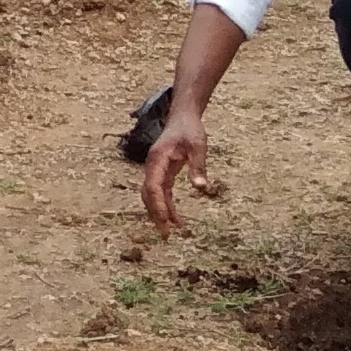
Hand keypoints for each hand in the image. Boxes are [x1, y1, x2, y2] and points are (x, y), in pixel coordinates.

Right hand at [138, 109, 211, 232]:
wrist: (183, 116)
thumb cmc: (190, 129)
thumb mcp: (198, 146)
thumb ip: (198, 167)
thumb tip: (201, 189)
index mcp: (158, 159)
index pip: (153, 186)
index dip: (158, 204)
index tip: (165, 221)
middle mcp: (153, 166)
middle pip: (148, 194)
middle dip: (155, 214)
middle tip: (165, 234)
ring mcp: (156, 169)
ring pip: (152, 196)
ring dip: (160, 212)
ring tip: (171, 231)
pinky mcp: (163, 172)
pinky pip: (161, 192)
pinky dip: (166, 206)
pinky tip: (176, 218)